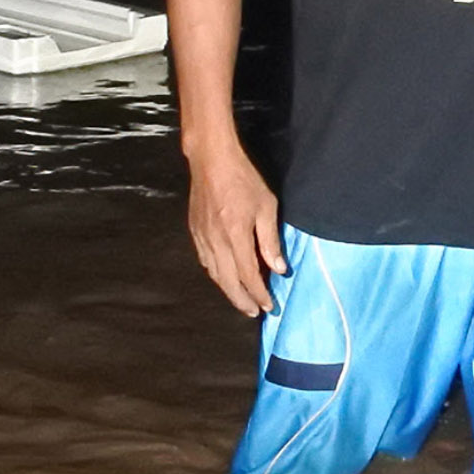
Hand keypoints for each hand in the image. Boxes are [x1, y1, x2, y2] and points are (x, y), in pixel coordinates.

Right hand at [186, 138, 283, 316]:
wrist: (211, 160)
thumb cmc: (243, 179)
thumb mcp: (266, 207)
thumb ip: (270, 240)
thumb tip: (278, 268)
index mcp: (235, 235)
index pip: (248, 275)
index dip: (259, 294)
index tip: (269, 306)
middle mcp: (216, 241)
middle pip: (228, 282)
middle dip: (242, 300)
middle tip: (254, 312)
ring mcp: (202, 237)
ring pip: (215, 274)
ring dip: (229, 291)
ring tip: (242, 300)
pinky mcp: (195, 231)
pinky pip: (205, 261)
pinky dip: (216, 274)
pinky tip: (225, 277)